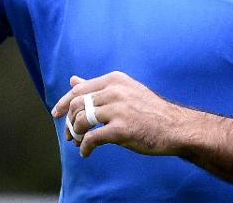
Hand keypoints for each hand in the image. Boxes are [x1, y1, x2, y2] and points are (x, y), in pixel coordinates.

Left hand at [51, 71, 190, 157]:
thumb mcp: (124, 90)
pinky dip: (85, 147)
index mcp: (114, 80)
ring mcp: (118, 109)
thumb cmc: (149, 110)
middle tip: (69, 134)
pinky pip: (92, 138)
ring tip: (77, 142)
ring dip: (75, 134)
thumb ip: (98, 87)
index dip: (64, 102)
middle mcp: (115, 91)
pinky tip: (86, 152)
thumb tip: (73, 79)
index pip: (79, 89)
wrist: (176, 127)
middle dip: (68, 121)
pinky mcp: (121, 129)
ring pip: (82, 120)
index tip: (56, 113)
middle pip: (77, 105)